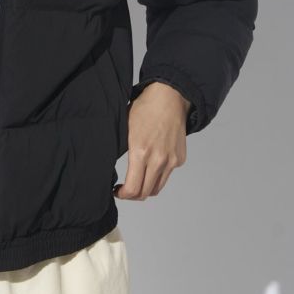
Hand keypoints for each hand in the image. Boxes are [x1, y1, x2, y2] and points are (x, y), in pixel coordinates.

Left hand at [113, 81, 189, 199]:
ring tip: (137, 181)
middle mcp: (158, 160)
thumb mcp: (125, 129)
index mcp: (141, 152)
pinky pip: (167, 175)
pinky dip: (158, 175)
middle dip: (133, 195)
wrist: (169, 98)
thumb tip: (114, 168)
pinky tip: (150, 165)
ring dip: (146, 188)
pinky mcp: (180, 159)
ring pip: (157, 187)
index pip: (133, 189)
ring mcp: (171, 161)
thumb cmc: (144, 109)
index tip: (116, 191)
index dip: (122, 195)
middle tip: (125, 190)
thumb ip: (123, 151)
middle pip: (146, 193)